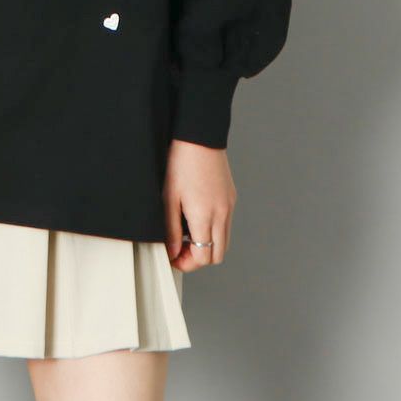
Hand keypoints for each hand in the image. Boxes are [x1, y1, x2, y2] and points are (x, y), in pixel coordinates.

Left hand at [163, 139, 235, 270]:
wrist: (198, 137)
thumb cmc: (180, 162)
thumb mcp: (168, 198)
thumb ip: (171, 229)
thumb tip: (173, 252)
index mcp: (205, 216)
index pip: (204, 257)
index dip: (187, 263)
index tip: (174, 258)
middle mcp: (222, 214)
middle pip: (217, 254)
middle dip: (198, 258)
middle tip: (180, 249)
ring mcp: (229, 206)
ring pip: (224, 242)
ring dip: (207, 245)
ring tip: (187, 233)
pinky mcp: (231, 198)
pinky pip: (226, 225)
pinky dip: (214, 231)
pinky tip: (197, 218)